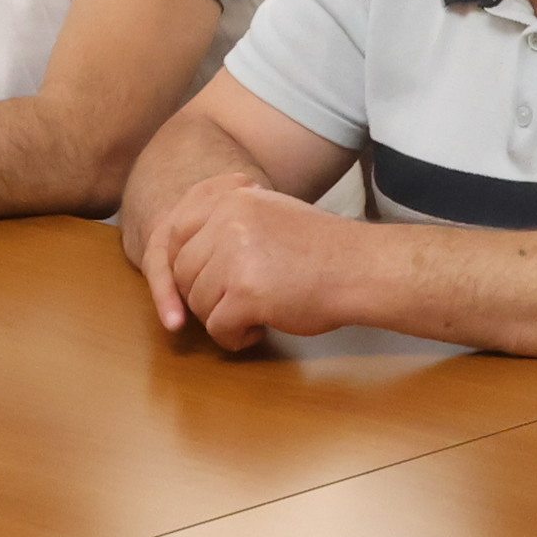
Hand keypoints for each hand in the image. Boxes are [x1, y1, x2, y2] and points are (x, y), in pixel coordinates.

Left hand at [141, 172, 366, 347]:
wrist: (360, 268)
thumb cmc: (322, 249)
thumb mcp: (270, 212)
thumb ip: (230, 222)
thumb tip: (185, 252)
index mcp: (233, 199)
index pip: (176, 231)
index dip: (179, 263)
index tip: (197, 282)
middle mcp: (228, 221)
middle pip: (182, 271)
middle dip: (203, 296)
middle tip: (234, 304)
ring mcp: (235, 257)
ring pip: (197, 303)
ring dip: (220, 318)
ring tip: (252, 317)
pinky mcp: (246, 294)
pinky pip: (217, 328)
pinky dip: (233, 338)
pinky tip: (258, 330)